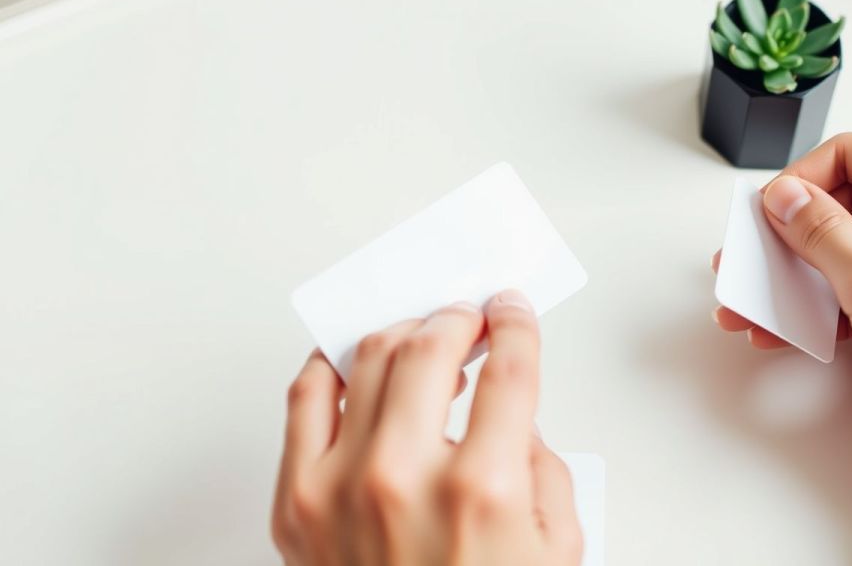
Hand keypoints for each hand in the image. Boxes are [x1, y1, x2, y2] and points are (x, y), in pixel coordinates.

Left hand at [271, 290, 581, 565]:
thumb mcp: (555, 550)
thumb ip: (541, 467)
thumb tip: (510, 411)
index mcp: (484, 488)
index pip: (507, 366)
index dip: (514, 325)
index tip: (511, 312)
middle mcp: (405, 477)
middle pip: (431, 346)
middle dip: (460, 317)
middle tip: (471, 317)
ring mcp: (340, 487)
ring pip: (369, 358)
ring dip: (405, 331)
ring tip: (424, 335)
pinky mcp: (294, 503)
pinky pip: (304, 398)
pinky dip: (330, 363)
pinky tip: (355, 357)